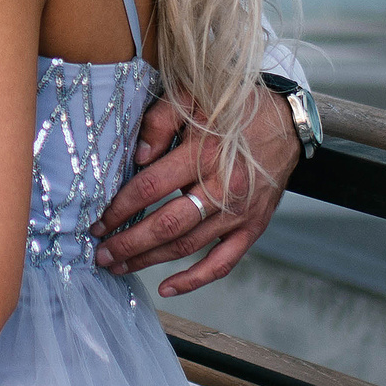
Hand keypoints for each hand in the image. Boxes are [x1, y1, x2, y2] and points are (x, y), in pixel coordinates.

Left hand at [89, 93, 299, 298]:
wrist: (287, 123)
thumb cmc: (234, 109)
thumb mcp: (193, 98)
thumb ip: (160, 122)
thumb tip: (138, 157)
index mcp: (204, 154)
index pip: (151, 188)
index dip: (120, 208)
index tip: (98, 222)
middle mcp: (222, 188)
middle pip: (166, 225)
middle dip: (128, 243)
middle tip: (101, 254)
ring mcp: (239, 213)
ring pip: (187, 246)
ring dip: (149, 260)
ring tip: (120, 266)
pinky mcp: (253, 227)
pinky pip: (223, 262)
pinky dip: (195, 279)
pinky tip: (167, 287)